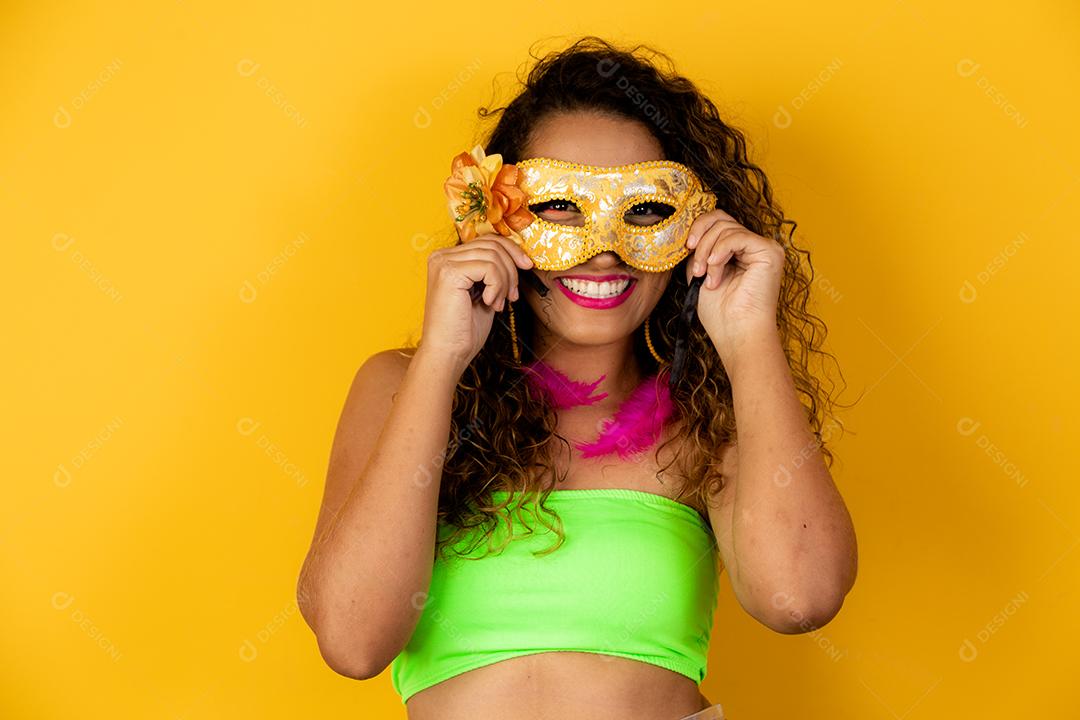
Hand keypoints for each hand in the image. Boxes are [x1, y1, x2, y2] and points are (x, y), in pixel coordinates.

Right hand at [419, 234, 533, 374]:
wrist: (448, 354)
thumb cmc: (464, 329)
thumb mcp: (484, 292)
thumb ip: (493, 271)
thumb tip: (519, 256)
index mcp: (448, 258)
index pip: (486, 240)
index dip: (511, 252)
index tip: (527, 267)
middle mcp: (442, 256)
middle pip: (492, 244)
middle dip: (511, 269)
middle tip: (512, 295)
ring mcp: (443, 262)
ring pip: (493, 255)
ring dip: (505, 282)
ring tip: (499, 303)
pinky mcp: (449, 272)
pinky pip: (489, 267)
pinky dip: (497, 286)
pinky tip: (489, 303)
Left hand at [685, 209, 785, 360]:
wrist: (736, 334)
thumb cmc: (721, 314)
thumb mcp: (701, 273)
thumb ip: (699, 250)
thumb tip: (691, 233)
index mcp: (739, 251)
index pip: (718, 222)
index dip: (699, 229)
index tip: (686, 248)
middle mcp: (753, 246)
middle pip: (721, 219)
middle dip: (701, 239)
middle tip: (696, 266)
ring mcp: (764, 247)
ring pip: (725, 228)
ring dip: (708, 253)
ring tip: (707, 277)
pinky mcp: (770, 251)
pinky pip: (736, 236)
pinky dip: (720, 252)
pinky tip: (715, 271)